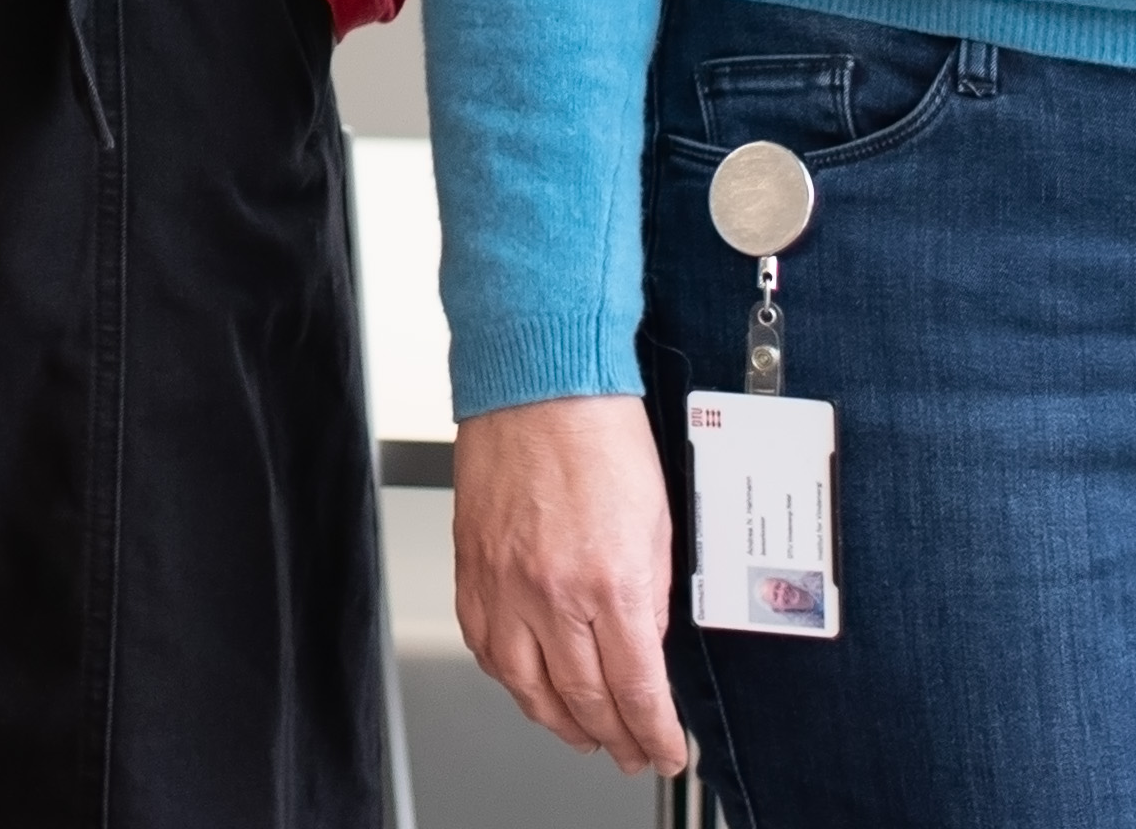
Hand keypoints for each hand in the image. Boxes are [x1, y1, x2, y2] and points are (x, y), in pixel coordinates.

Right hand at [454, 393, 691, 775]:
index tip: (664, 749)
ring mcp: (503, 582)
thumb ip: (650, 594)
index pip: (636, 687)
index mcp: (609, 579)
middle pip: (582, 699)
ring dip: (557, 722)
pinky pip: (483, 644)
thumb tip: (644, 643)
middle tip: (627, 751)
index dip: (654, 733)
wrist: (537, 382)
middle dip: (612, 738)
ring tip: (580, 734)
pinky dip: (507, 677)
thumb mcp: (657, 522)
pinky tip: (526, 683)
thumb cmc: (599, 434)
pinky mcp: (471, 566)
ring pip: (524, 686)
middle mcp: (550, 590)